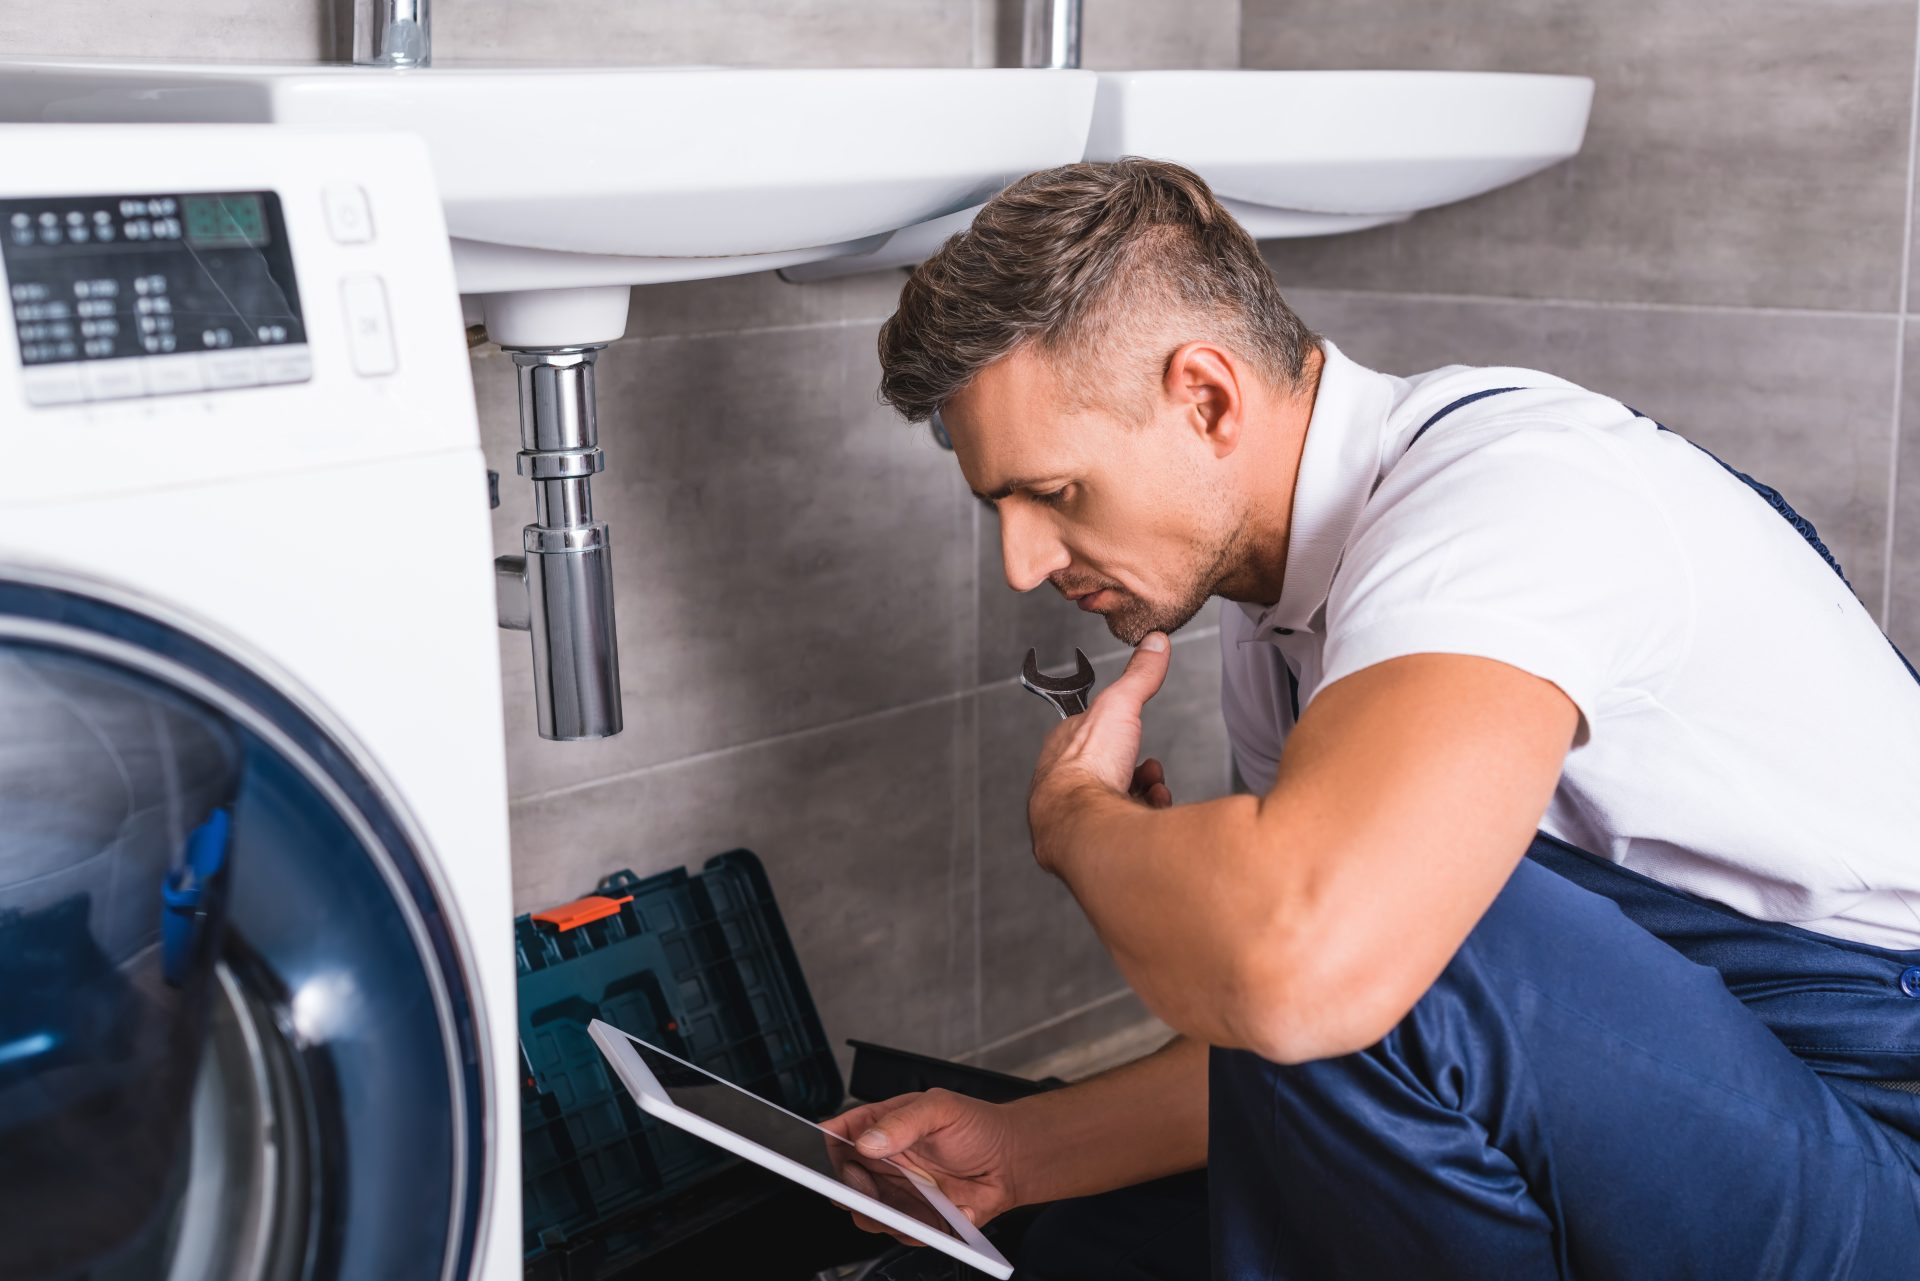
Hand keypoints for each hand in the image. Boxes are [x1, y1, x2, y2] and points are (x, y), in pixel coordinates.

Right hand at [819, 1089, 1023, 1242]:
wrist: (1013, 1160)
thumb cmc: (978, 1127)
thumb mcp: (941, 1109)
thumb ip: (904, 1121)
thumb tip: (868, 1141)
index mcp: (882, 1127)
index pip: (838, 1135)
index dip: (824, 1146)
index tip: (824, 1156)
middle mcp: (885, 1162)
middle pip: (843, 1180)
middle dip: (848, 1187)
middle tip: (864, 1185)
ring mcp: (899, 1192)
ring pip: (866, 1212)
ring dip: (878, 1213)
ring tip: (903, 1205)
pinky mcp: (918, 1218)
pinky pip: (900, 1232)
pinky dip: (913, 1228)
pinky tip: (937, 1213)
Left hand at [1028, 634, 1172, 867]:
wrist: (1082, 823)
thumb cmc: (1089, 766)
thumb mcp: (1119, 706)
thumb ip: (1138, 677)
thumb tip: (1155, 644)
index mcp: (1064, 747)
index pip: (1092, 735)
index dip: (1121, 734)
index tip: (1136, 736)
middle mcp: (1065, 782)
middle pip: (1110, 770)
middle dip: (1139, 768)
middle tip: (1149, 769)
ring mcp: (1077, 814)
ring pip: (1119, 800)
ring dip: (1145, 793)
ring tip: (1153, 791)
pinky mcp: (1089, 842)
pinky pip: (1122, 829)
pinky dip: (1144, 819)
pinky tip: (1149, 813)